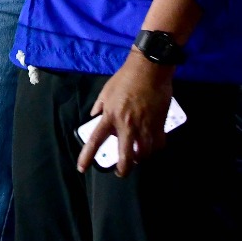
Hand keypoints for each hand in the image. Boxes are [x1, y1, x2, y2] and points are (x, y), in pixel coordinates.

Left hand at [77, 53, 173, 177]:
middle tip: (122, 172)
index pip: (95, 140)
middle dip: (123, 169)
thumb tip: (95, 116)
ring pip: (144, 154)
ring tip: (137, 156)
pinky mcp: (159, 124)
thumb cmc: (126, 78)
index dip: (87, 156)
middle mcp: (127, 125)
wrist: (149, 69)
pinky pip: (158, 144)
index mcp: (110, 116)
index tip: (82, 168)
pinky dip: (155, 148)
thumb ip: (100, 106)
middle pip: (125, 157)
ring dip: (140, 158)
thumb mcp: (107, 90)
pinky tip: (152, 145)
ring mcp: (145, 126)